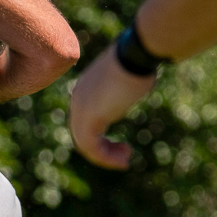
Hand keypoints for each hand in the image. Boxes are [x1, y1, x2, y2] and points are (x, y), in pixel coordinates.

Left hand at [69, 46, 158, 169]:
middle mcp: (78, 99)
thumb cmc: (138, 63)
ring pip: (84, 144)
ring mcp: (80, 108)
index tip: (123, 145)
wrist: (134, 56)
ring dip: (106, 157)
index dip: (102, 139)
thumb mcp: (130, 79)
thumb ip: (124, 89)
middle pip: (81, 134)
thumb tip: (136, 85)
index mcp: (85, 90)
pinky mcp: (87, 118)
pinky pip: (91, 147)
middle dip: (103, 149)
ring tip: (125, 160)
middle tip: (125, 155)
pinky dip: (106, 157)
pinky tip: (123, 160)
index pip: (85, 122)